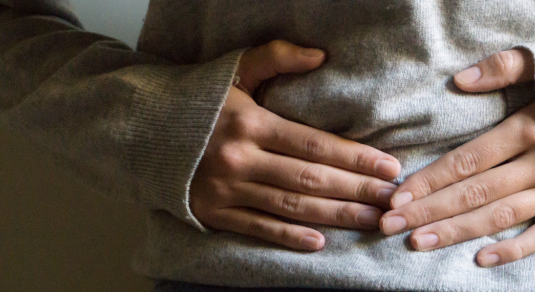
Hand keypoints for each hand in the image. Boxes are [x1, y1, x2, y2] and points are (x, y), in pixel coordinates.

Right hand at [190, 40, 401, 250]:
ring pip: (291, 207)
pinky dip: (289, 237)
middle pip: (310, 180)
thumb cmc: (199, 99)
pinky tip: (319, 242)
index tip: (388, 166)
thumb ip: (277, 58)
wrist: (142, 129)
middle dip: (356, 190)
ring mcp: (225, 189)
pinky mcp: (212, 212)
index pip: (314, 144)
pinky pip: (258, 228)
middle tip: (391, 200)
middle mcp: (239, 158)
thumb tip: (320, 56)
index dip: (354, 158)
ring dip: (335, 216)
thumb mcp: (235, 69)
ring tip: (369, 220)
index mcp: (250, 122)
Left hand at [379, 49, 534, 266]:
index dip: (431, 178)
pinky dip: (514, 250)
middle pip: (476, 193)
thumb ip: (506, 67)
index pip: (468, 159)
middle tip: (390, 224)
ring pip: (500, 217)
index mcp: (531, 128)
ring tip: (419, 243)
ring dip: (457, 232)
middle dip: (429, 210)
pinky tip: (481, 260)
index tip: (397, 193)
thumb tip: (460, 79)